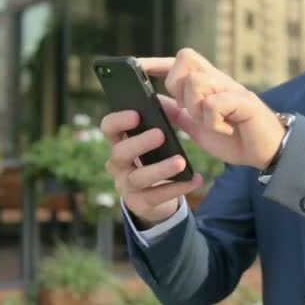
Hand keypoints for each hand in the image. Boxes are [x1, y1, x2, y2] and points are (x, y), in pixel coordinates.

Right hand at [101, 109, 202, 227]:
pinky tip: (195, 179)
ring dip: (160, 169)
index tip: (136, 114)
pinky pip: (158, 196)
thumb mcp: (158, 138)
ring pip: (139, 178)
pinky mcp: (141, 204)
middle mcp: (118, 164)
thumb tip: (171, 101)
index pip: (109, 128)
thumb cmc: (158, 158)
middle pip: (120, 153)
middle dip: (139, 143)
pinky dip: (178, 187)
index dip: (118, 121)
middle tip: (160, 134)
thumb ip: (163, 117)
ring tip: (181, 162)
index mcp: (120, 142)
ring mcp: (127, 186)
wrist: (159, 196)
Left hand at [138, 48, 285, 169]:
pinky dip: (213, 121)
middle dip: (177, 84)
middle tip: (188, 108)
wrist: (266, 152)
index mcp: (207, 84)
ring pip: (196, 82)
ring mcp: (232, 89)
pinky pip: (214, 104)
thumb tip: (156, 102)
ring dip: (196, 107)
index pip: (178, 62)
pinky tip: (224, 129)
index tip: (134, 65)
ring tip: (209, 123)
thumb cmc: (234, 137)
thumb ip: (179, 114)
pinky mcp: (245, 102)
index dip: (155, 62)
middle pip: (185, 58)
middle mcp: (219, 80)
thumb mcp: (198, 127)